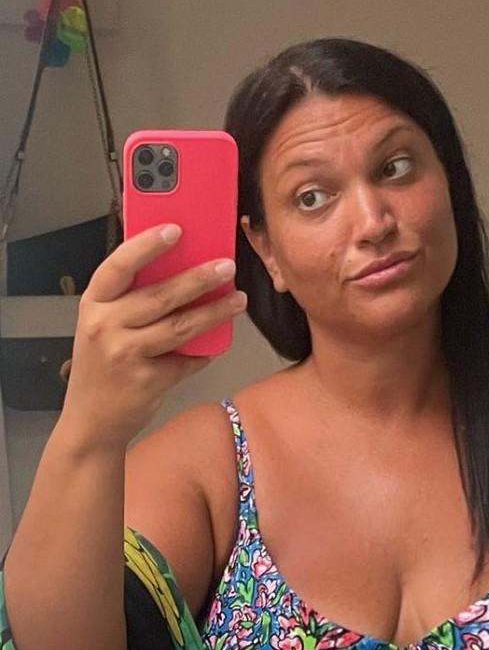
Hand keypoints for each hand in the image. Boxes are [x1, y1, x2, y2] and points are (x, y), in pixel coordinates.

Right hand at [58, 223, 246, 450]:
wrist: (91, 420)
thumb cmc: (101, 367)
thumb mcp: (101, 326)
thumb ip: (129, 301)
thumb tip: (179, 271)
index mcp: (93, 304)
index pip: (118, 266)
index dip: (146, 245)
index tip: (175, 229)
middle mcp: (106, 327)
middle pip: (160, 296)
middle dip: (199, 278)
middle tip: (226, 265)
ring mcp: (126, 355)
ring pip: (180, 327)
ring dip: (214, 311)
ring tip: (236, 299)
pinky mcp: (147, 380)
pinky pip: (186, 360)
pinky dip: (204, 352)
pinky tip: (218, 342)